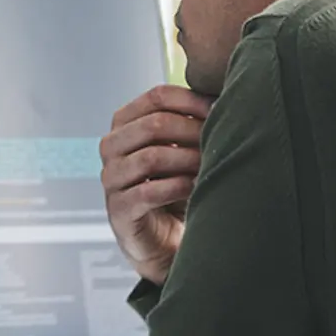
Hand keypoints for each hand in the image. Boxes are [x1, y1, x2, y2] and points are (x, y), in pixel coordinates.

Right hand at [100, 85, 213, 285]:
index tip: (219, 110)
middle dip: (192, 132)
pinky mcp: (118, 210)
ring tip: (210, 166)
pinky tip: (196, 188)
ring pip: (151, 157)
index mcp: (125, 124)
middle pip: (153, 125)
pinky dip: (177, 188)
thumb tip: (224, 96)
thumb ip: (191, 123)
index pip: (155, 96)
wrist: (165, 239)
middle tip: (218, 141)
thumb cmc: (175, 188)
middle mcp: (111, 148)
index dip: (191, 100)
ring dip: (187, 160)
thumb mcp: (182, 149)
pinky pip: (148, 193)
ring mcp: (111, 179)